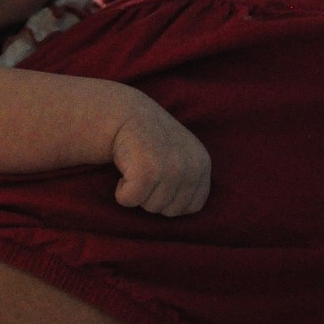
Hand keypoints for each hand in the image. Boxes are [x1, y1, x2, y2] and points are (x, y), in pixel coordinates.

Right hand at [111, 96, 210, 216]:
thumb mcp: (182, 154)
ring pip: (150, 208)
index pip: (193, 206)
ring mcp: (170, 171)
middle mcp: (191, 168)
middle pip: (171, 211)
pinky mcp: (145, 173)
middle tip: (144, 171)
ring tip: (135, 167)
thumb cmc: (149, 137)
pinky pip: (130, 200)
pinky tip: (124, 171)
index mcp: (202, 164)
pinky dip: (121, 192)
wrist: (124, 112)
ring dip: (137, 193)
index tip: (158, 180)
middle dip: (153, 197)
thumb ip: (189, 178)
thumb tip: (181, 210)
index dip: (171, 200)